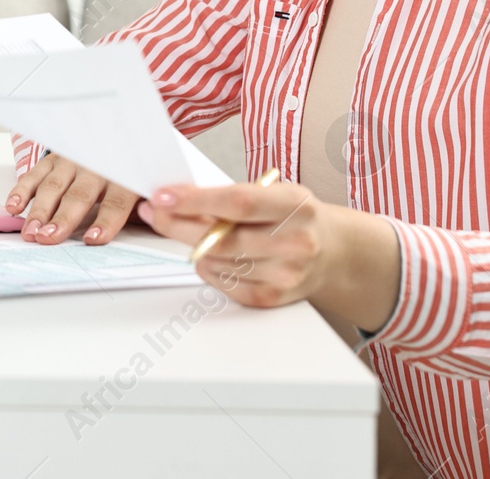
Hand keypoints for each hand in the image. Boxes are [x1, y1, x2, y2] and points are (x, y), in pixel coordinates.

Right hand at [5, 152, 138, 245]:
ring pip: (54, 186)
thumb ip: (145, 205)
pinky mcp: (55, 158)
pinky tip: (14, 207)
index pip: (117, 201)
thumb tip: (150, 224)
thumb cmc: (132, 167)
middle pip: (79, 196)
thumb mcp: (146, 183)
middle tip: (48, 238)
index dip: (106, 220)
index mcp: (125, 174)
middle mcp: (97, 165)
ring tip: (30, 232)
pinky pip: (36, 174)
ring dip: (39, 210)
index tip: (94, 238)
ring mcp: (73, 160)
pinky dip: (22, 190)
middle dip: (63, 218)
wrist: (120, 129)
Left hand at [136, 181, 400, 329]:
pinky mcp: (273, 297)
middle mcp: (295, 241)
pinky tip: (211, 255)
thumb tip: (180, 197)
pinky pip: (224, 283)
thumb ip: (236, 195)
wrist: (334, 251)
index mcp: (296, 205)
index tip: (164, 197)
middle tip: (155, 212)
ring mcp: (286, 274)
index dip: (195, 201)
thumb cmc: (297, 216)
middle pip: (221, 238)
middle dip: (178, 224)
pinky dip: (209, 268)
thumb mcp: (278, 192)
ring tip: (187, 229)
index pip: (238, 203)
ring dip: (192, 246)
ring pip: (217, 262)